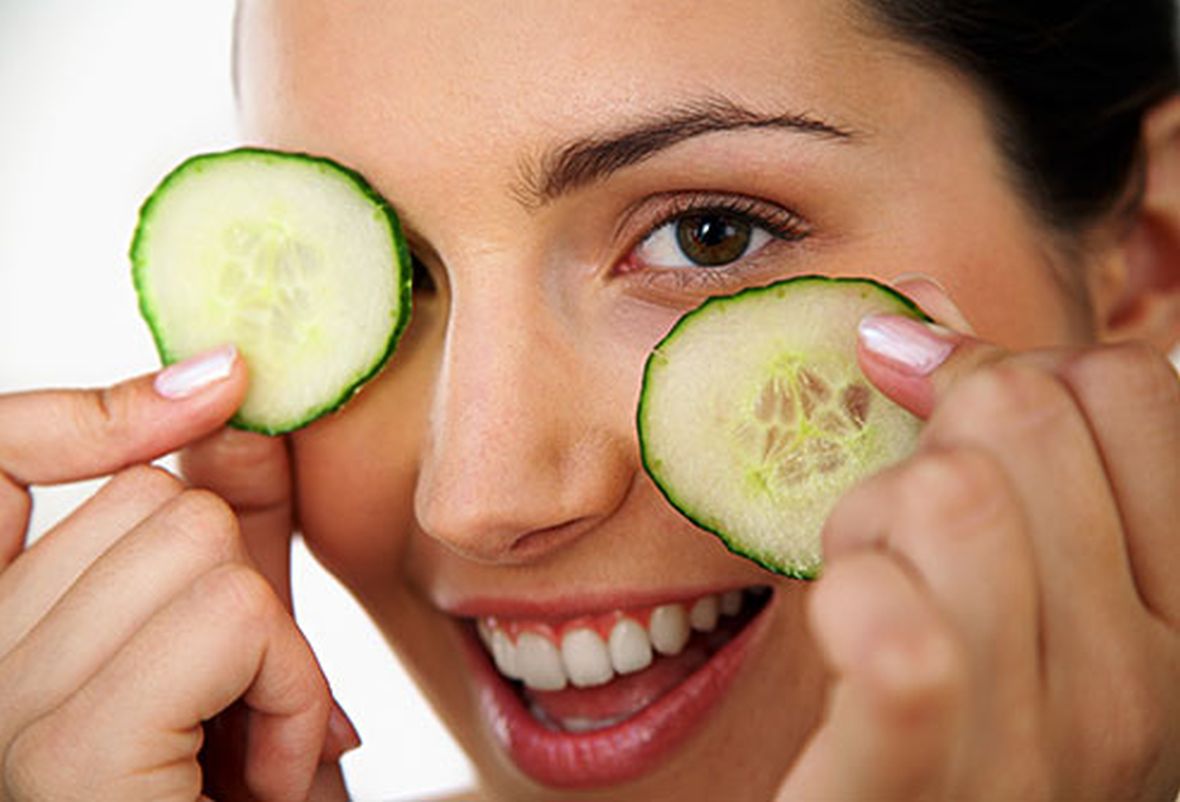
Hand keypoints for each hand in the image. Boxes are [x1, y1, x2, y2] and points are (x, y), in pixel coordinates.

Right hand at [0, 346, 352, 800]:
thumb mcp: (239, 660)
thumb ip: (229, 540)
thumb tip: (234, 409)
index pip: (1, 455)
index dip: (107, 412)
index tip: (221, 384)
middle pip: (147, 500)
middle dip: (239, 594)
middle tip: (238, 712)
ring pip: (193, 541)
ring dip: (272, 652)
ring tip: (246, 751)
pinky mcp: (62, 756)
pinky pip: (225, 617)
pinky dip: (286, 688)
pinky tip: (262, 774)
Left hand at [777, 280, 1179, 799]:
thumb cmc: (950, 725)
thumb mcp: (1002, 582)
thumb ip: (983, 440)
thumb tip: (916, 303)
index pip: (1128, 386)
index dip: (1007, 371)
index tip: (935, 418)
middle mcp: (1147, 687)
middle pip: (1023, 417)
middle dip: (924, 444)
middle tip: (893, 533)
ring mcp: (1043, 752)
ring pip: (947, 493)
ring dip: (865, 523)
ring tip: (858, 591)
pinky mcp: (915, 791)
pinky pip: (906, 647)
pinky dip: (857, 600)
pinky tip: (846, 618)